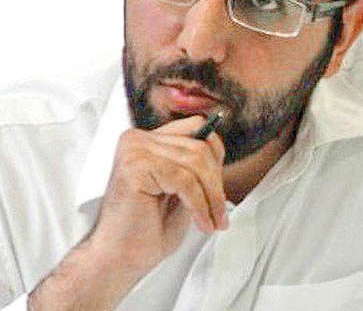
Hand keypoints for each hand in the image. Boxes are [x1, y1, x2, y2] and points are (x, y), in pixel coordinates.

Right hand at [91, 115, 228, 275]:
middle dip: (216, 183)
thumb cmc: (146, 229)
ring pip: (195, 163)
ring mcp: (134, 150)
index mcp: (147, 140)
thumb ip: (195, 164)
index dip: (215, 154)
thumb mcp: (181, 188)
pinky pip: (185, 181)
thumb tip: (218, 147)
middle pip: (199, 146)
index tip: (220, 186)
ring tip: (214, 221)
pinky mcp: (136, 167)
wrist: (118, 259)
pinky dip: (200, 205)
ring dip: (212, 197)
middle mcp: (137, 139)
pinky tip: (202, 222)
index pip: (195, 126)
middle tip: (220, 213)